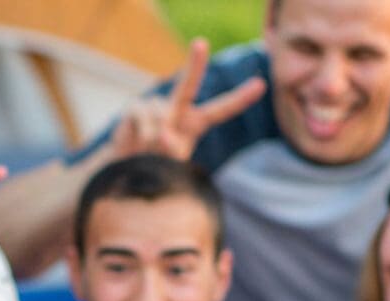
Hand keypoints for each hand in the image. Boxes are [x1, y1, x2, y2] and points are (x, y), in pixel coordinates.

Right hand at [110, 38, 265, 159]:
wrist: (129, 167)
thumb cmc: (158, 164)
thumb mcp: (173, 164)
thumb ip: (174, 151)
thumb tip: (162, 135)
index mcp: (195, 123)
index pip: (221, 110)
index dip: (240, 98)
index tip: (261, 85)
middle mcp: (178, 109)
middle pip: (188, 84)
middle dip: (194, 64)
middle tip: (200, 43)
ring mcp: (156, 106)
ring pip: (161, 114)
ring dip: (157, 137)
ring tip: (151, 150)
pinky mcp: (136, 108)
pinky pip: (144, 116)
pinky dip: (144, 132)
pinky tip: (139, 142)